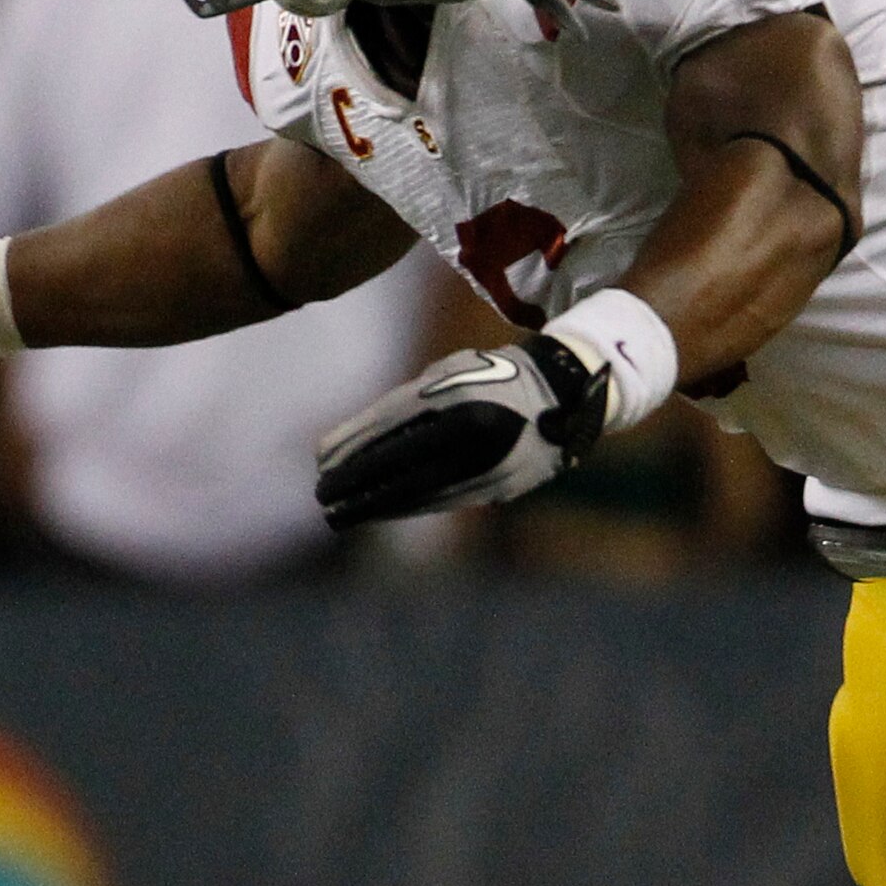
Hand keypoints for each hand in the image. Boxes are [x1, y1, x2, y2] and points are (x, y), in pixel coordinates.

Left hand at [315, 335, 607, 528]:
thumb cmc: (491, 376)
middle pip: (400, 463)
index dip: (351, 446)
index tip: (319, 462)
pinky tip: (383, 511)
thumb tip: (350, 444)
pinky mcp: (502, 484)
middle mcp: (473, 429)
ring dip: (378, 503)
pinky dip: (410, 506)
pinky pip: (446, 500)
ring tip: (344, 512)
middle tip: (323, 496)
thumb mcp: (449, 373)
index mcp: (456, 393)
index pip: (389, 425)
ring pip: (421, 489)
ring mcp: (490, 461)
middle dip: (356, 483)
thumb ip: (405, 403)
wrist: (566, 393)